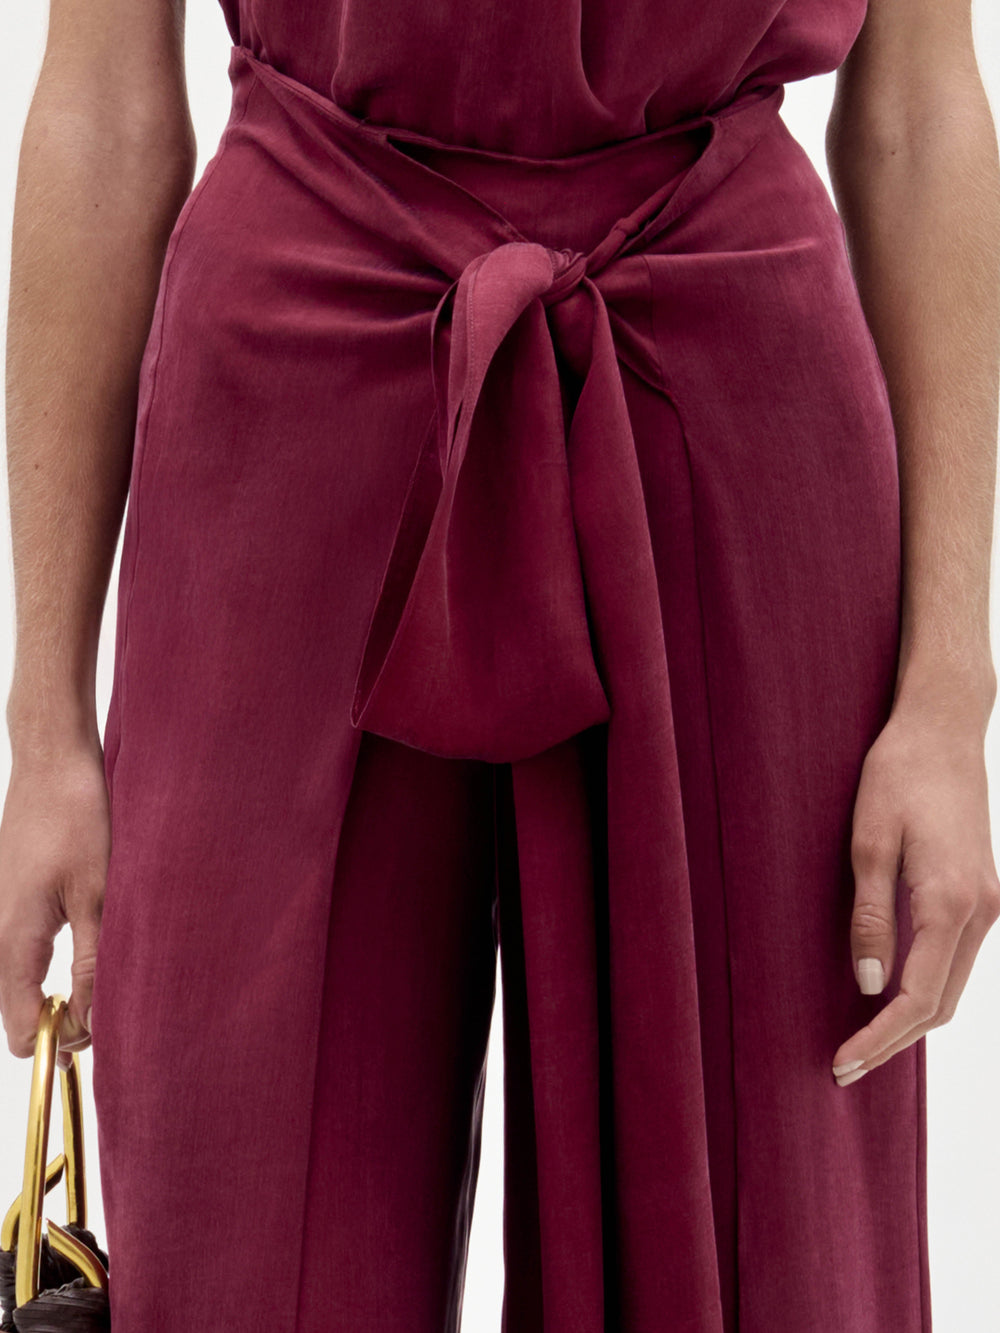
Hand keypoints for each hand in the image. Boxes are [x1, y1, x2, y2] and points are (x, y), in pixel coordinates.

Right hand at [0, 739, 109, 1070]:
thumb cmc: (77, 818)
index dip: (55, 1042)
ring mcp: (2, 912)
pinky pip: (27, 946)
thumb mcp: (99, 895)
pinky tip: (91, 942)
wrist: (53, 760)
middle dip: (61, 1018)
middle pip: (19, 1005)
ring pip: (24, 975)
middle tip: (111, 1007)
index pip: (19, 1024)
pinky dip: (55, 958)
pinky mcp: (13, 896)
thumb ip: (93, 962)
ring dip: (61, 986)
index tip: (97, 1038)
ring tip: (105, 976)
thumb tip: (91, 1021)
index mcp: (14, 938)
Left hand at [832, 694, 999, 1085]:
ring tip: (861, 1043)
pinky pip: (957, 960)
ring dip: (910, 1021)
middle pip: (941, 1005)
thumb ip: (870, 918)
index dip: (879, 1038)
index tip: (842, 1062)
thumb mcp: (868, 844)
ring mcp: (990, 903)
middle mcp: (983, 911)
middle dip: (893, 1042)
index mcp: (952, 902)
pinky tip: (889, 996)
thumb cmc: (898, 775)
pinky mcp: (983, 892)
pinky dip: (926, 989)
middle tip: (843, 1068)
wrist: (942, 728)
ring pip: (953, 987)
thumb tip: (867, 985)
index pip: (916, 997)